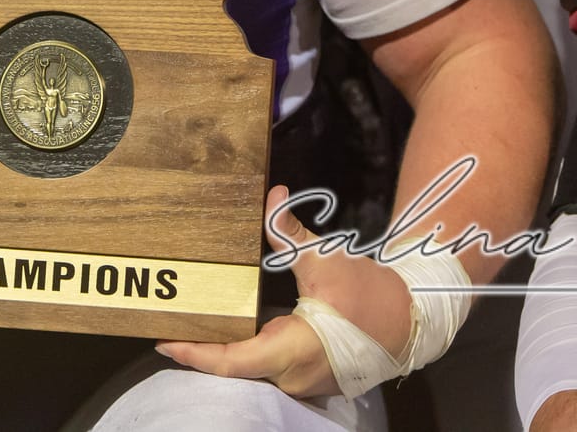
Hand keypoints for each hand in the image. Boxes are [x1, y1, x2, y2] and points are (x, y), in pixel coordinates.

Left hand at [155, 185, 412, 399]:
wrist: (411, 319)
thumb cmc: (370, 295)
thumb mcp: (326, 260)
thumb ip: (291, 232)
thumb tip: (273, 194)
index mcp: (291, 352)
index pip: (230, 362)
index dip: (194, 353)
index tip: (165, 339)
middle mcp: (292, 377)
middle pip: (234, 369)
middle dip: (201, 350)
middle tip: (170, 325)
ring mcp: (301, 382)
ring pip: (250, 371)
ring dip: (223, 352)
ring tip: (191, 327)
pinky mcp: (308, 377)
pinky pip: (267, 370)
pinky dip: (244, 354)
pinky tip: (227, 334)